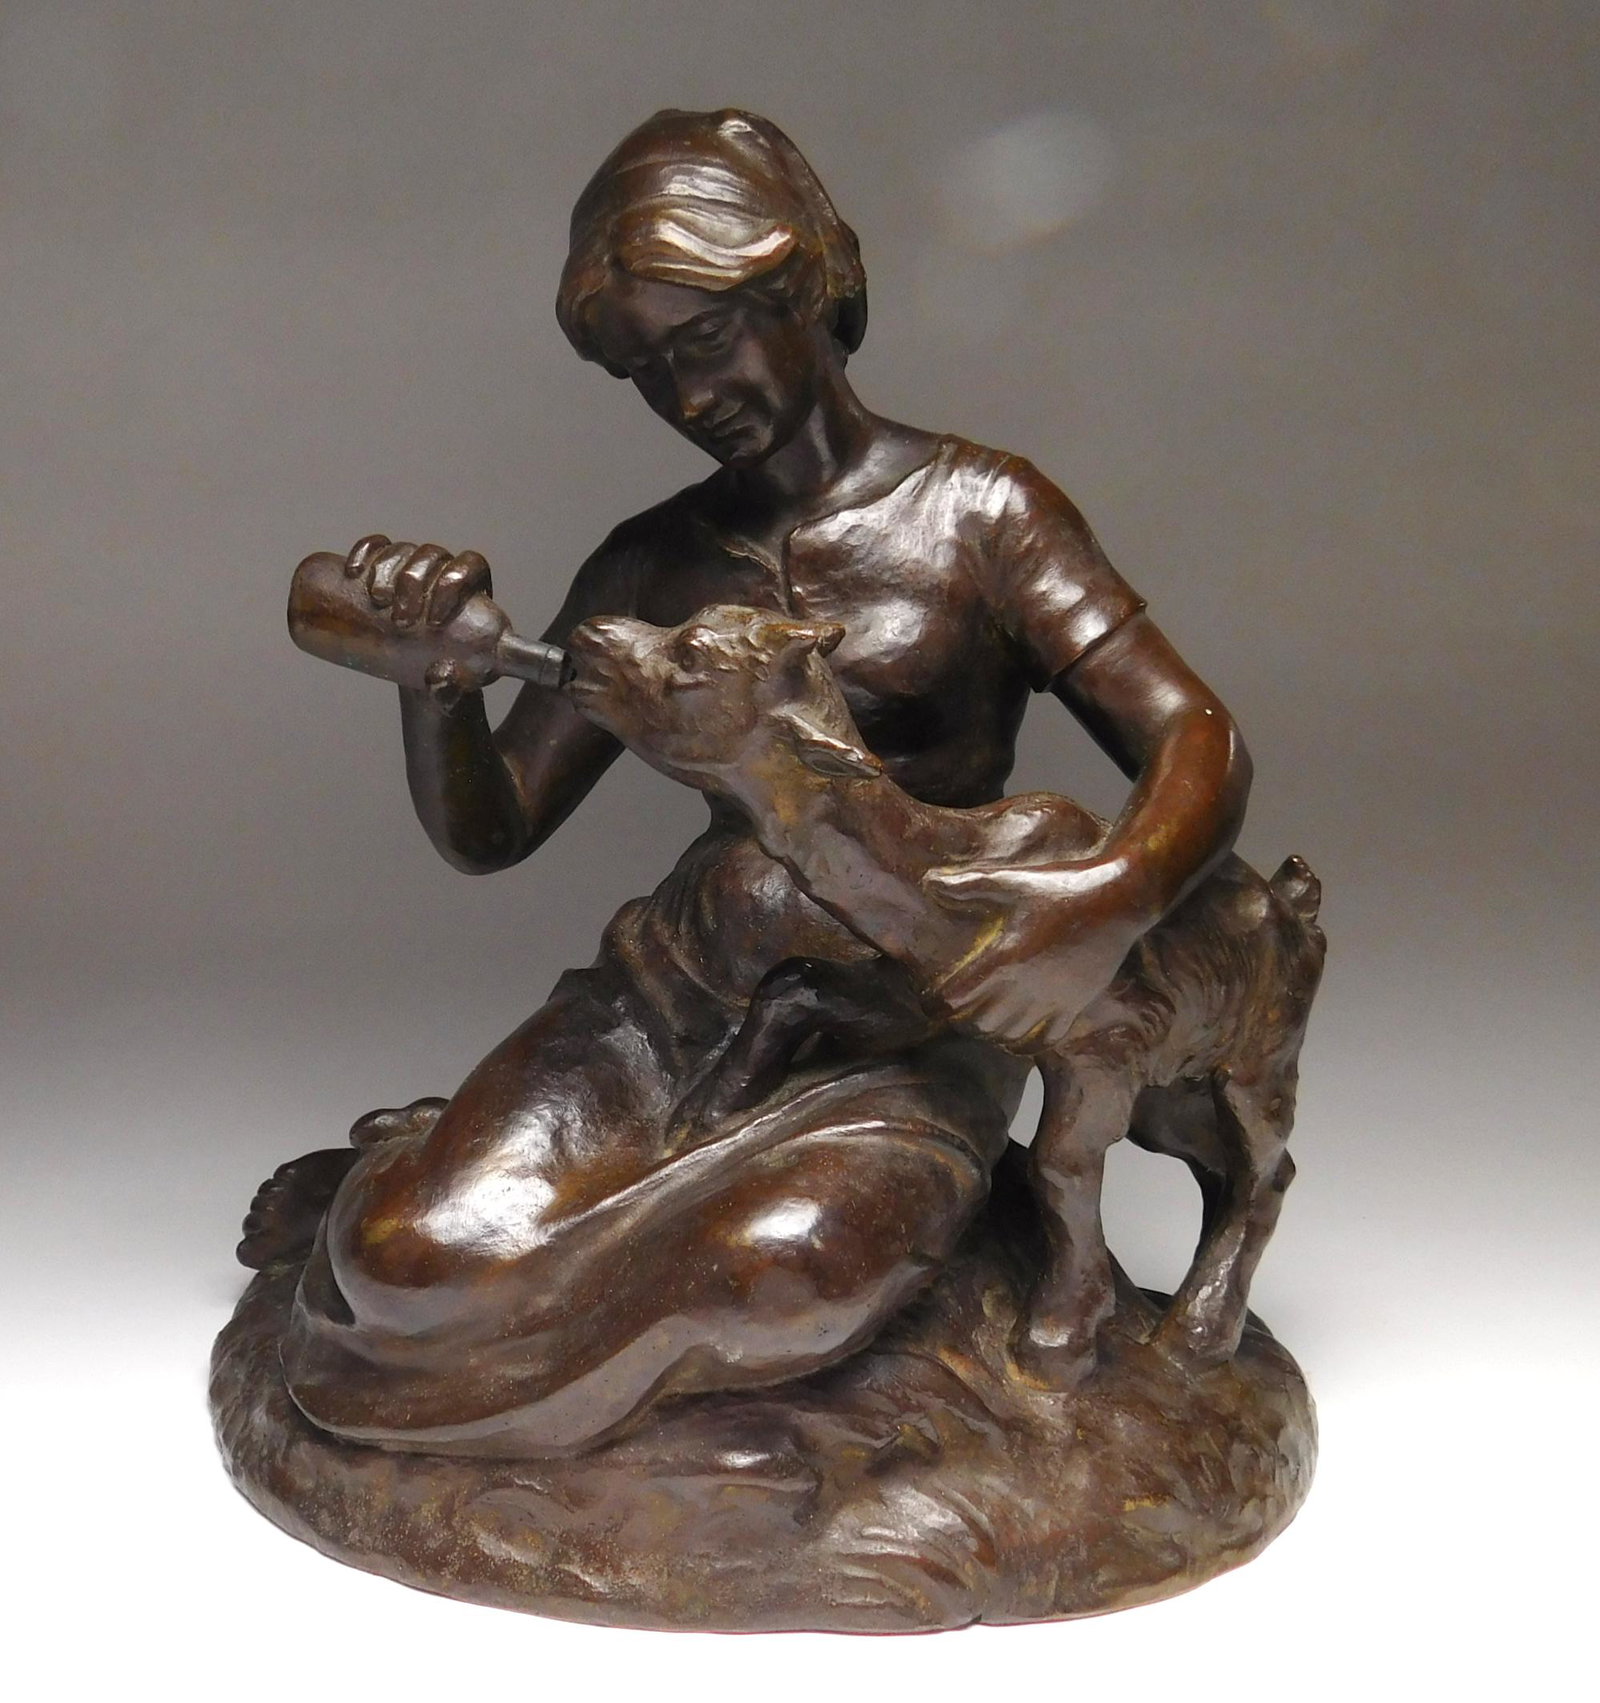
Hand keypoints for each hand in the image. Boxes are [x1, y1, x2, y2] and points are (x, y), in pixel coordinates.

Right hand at [343, 534, 495, 701]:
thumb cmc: (447, 680)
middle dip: (413, 581)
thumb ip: (452, 695)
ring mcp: (415, 570)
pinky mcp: (386, 572)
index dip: (455, 581)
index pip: (472, 567)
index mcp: (474, 594)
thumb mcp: (454, 694)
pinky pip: (376, 548)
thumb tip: (441, 675)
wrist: (421, 677)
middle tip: (400, 620)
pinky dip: (364, 552)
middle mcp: (445, 574)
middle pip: (433, 556)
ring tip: (376, 600)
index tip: (434, 619)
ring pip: (404, 550)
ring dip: (386, 569)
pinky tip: (352, 571)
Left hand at [921, 860, 1144, 1050]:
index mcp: (1005, 959)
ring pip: (1008, 1038)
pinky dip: (1024, 1042)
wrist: (1116, 900)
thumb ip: (968, 886)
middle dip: (960, 1018)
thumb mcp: (1011, 882)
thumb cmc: (1060, 888)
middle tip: (956, 1004)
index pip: (956, 1000)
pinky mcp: (1074, 1007)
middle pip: (978, 1024)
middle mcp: (1027, 987)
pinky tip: (1018, 1025)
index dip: (936, 1001)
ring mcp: (1053, 1001)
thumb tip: (930, 884)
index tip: (931, 995)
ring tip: (983, 1014)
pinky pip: (1043, 1041)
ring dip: (989, 1031)